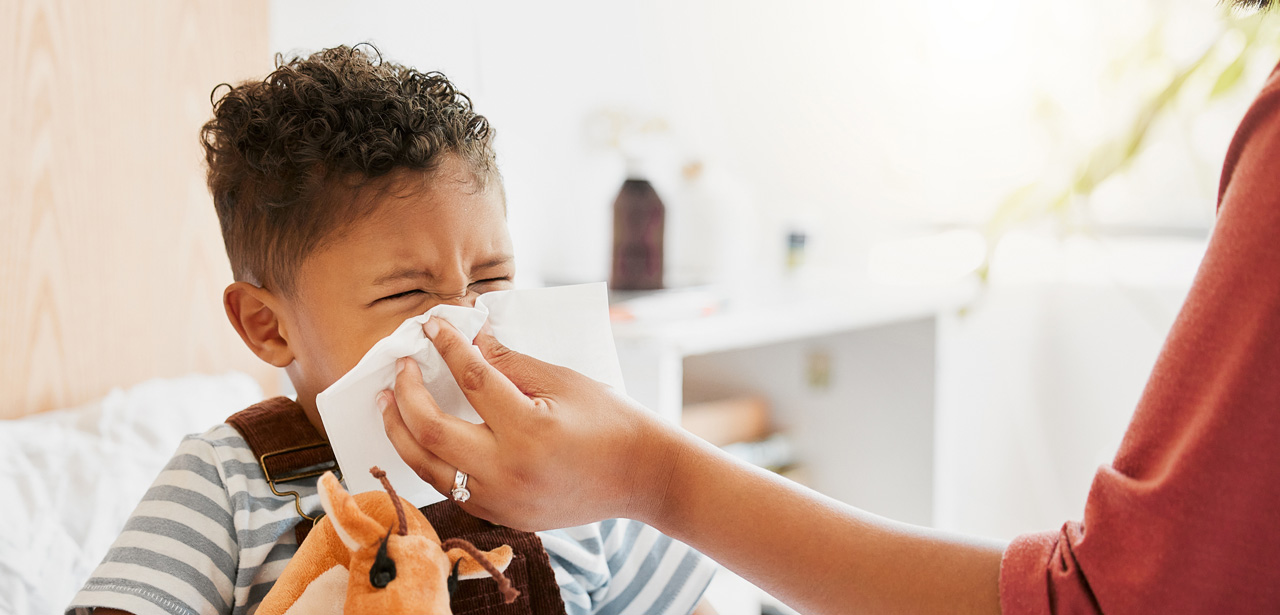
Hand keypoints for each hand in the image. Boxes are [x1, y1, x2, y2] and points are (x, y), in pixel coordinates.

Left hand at [379, 317, 682, 530]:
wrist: (640, 477)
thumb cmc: (610, 422)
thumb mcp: (563, 382)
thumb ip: (511, 363)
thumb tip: (471, 339)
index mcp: (529, 430)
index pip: (472, 380)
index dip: (448, 347)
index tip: (433, 325)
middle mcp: (508, 470)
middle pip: (430, 430)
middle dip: (405, 394)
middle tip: (401, 367)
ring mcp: (501, 499)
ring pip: (427, 468)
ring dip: (401, 432)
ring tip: (389, 404)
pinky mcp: (501, 515)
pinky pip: (449, 489)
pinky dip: (428, 461)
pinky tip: (419, 438)